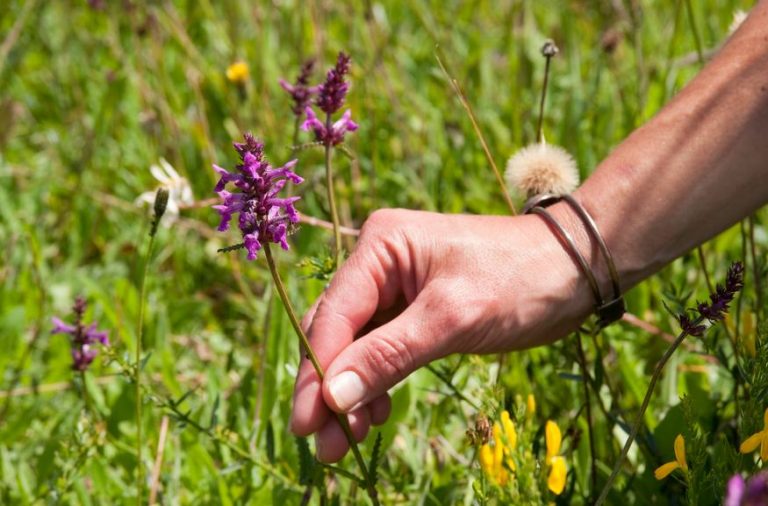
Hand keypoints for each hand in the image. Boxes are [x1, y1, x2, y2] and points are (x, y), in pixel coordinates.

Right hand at [290, 207, 593, 461]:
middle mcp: (380, 262)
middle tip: (323, 445)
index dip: (317, 371)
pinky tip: (377, 415)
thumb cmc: (520, 280)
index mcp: (381, 246)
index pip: (334, 314)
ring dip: (350, 392)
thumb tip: (333, 398)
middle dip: (330, 388)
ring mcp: (396, 286)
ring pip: (356, 346)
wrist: (575, 269)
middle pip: (337, 332)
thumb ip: (389, 356)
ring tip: (347, 443)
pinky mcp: (415, 309)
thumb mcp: (452, 318)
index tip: (307, 424)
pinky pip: (381, 349)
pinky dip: (376, 383)